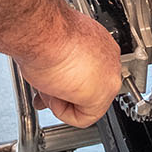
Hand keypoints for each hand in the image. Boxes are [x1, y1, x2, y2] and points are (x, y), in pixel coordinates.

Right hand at [7, 6, 122, 127]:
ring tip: (45, 88)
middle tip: (44, 92)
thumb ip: (59, 67)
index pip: (86, 71)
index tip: (49, 84)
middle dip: (63, 94)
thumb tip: (50, 79)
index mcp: (98, 43)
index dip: (64, 81)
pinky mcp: (103, 95)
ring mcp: (109, 75)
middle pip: (87, 87)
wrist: (43, 33)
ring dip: (62, 101)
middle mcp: (108, 57)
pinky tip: (53, 96)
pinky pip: (84, 118)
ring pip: (87, 103)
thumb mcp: (51, 51)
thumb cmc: (43, 33)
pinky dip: (65, 113)